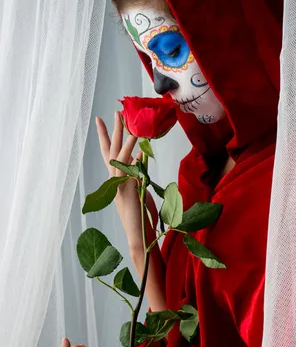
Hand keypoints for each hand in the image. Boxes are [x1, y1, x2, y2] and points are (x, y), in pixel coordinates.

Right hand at [96, 112, 157, 257]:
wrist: (138, 234)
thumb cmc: (141, 216)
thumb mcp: (140, 189)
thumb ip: (139, 174)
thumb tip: (141, 159)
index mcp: (117, 178)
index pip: (109, 152)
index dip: (106, 136)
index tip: (103, 119)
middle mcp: (115, 179)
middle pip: (112, 149)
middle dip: (114, 130)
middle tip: (115, 112)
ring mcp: (119, 184)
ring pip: (119, 157)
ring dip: (125, 140)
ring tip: (130, 124)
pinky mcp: (126, 190)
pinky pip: (130, 170)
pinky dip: (135, 157)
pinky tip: (140, 146)